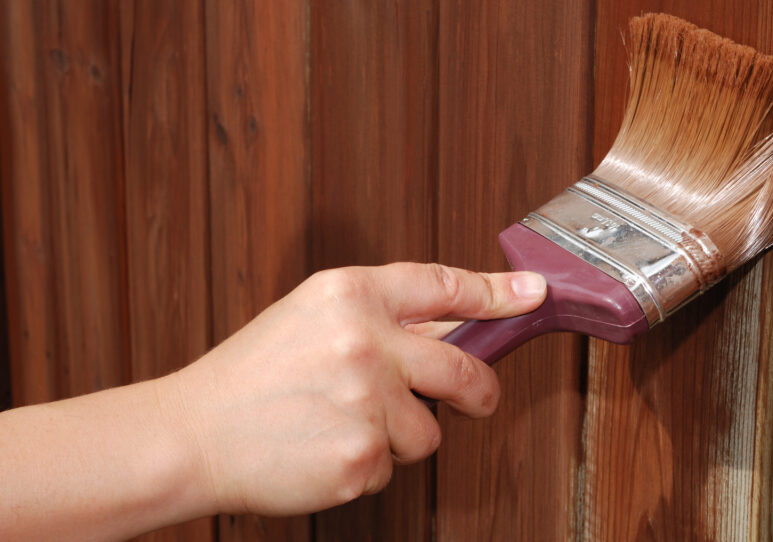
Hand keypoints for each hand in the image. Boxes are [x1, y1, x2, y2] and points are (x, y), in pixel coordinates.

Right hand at [168, 263, 546, 515]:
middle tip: (479, 396)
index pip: (443, 286)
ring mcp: (366, 402)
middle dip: (480, 388)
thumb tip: (458, 327)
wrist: (192, 435)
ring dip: (400, 434)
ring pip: (429, 430)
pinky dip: (368, 464)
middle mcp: (364, 341)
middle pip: (463, 367)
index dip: (497, 292)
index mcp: (350, 294)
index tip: (534, 294)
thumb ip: (382, 316)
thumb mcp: (313, 317)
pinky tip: (325, 448)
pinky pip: (394, 466)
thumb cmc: (253, 375)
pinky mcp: (362, 457)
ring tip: (341, 423)